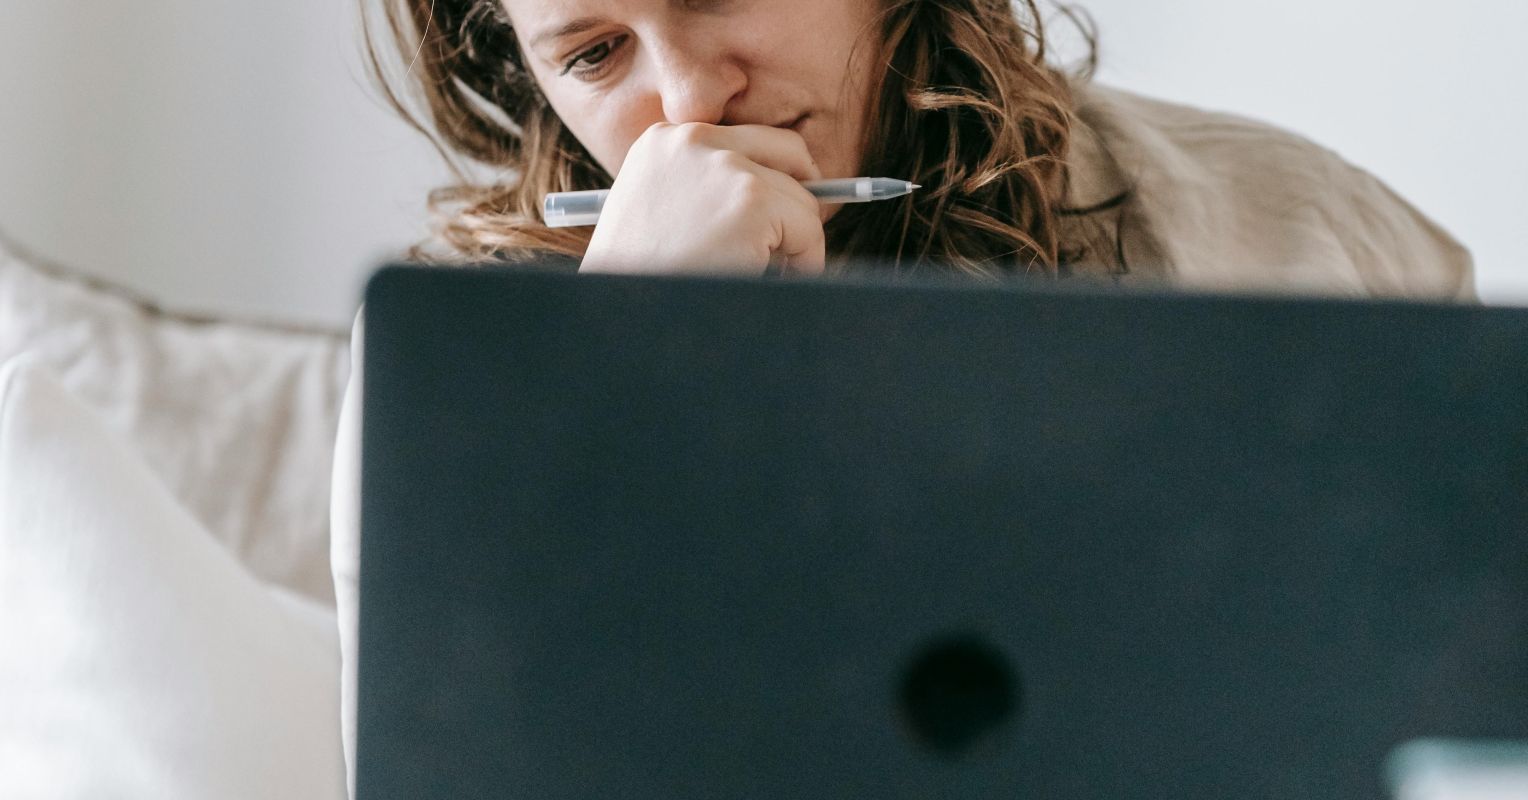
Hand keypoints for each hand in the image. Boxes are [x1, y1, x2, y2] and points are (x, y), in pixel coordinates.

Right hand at [578, 122, 826, 276]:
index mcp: (664, 140)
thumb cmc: (638, 277)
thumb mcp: (658, 213)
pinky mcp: (752, 201)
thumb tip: (776, 192)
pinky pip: (808, 229)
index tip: (780, 211)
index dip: (774, 176)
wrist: (621, 314)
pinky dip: (805, 261)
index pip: (747, 140)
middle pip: (788, 151)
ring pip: (802, 199)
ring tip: (767, 274)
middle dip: (798, 197)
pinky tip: (774, 280)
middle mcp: (693, 140)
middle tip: (796, 239)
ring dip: (796, 240)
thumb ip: (703, 190)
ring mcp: (725, 168)